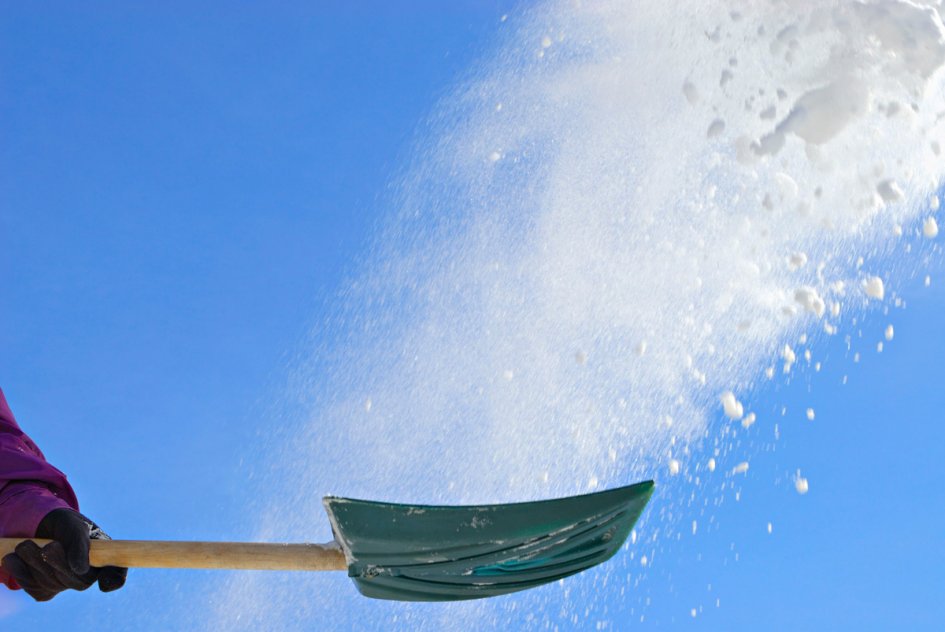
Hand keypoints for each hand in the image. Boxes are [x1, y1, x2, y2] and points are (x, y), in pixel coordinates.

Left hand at [0, 509, 126, 600]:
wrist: (41, 527)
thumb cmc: (65, 524)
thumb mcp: (74, 525)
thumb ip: (79, 544)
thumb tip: (80, 569)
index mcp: (104, 557)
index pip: (117, 574)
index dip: (115, 579)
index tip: (105, 582)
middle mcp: (87, 576)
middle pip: (76, 580)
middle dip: (58, 561)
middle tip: (48, 545)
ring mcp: (64, 586)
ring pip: (50, 581)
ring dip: (34, 560)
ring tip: (25, 544)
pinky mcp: (44, 592)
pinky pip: (32, 586)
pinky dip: (20, 570)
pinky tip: (15, 557)